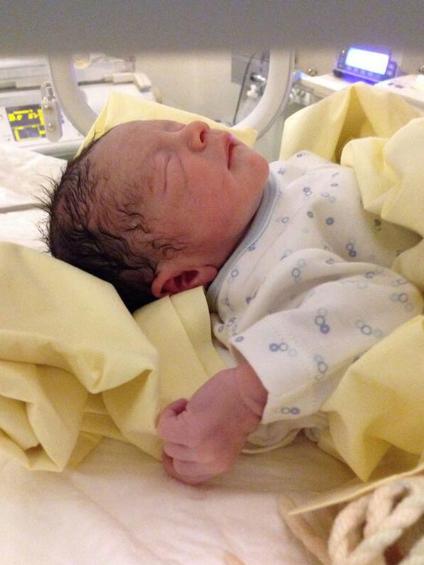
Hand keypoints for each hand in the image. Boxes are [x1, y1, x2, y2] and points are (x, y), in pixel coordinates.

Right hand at [157, 363, 266, 484]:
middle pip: (175, 460)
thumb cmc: (240, 406)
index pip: (187, 478)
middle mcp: (208, 461)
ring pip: (168, 443)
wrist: (249, 389)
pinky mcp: (189, 430)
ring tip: (189, 409)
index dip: (178, 461)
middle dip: (177, 440)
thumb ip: (206, 449)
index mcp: (220, 466)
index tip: (178, 443)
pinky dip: (168, 414)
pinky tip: (183, 403)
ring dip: (174, 424)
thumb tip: (178, 445)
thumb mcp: (225, 440)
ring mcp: (198, 447)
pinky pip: (163, 427)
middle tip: (187, 421)